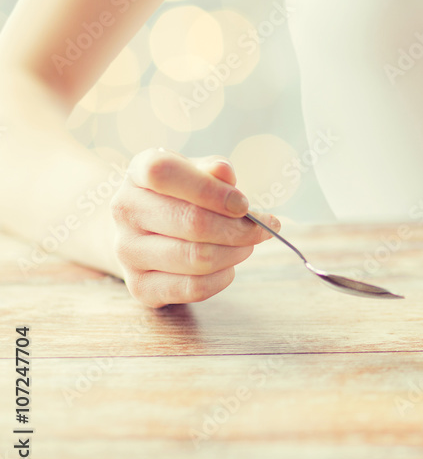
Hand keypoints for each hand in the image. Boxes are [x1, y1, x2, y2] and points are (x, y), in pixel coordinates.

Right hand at [110, 148, 278, 306]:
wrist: (144, 231)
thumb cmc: (180, 196)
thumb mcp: (196, 172)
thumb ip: (213, 170)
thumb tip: (225, 174)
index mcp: (138, 172)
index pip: (164, 173)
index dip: (211, 190)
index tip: (244, 204)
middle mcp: (125, 211)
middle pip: (192, 223)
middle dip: (239, 229)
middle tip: (261, 229)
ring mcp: (128, 252)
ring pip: (198, 258)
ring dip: (236, 252)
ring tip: (246, 245)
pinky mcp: (140, 286)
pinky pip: (194, 288)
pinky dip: (223, 277)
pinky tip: (228, 265)